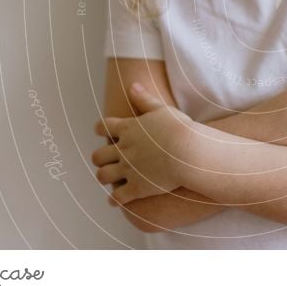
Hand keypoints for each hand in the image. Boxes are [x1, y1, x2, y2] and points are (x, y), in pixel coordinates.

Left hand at [92, 83, 194, 205]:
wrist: (188, 152)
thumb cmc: (179, 129)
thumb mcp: (162, 109)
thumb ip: (145, 99)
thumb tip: (133, 85)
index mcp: (127, 129)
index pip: (102, 127)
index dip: (100, 129)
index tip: (102, 132)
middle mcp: (123, 149)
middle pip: (98, 155)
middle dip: (100, 158)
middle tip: (105, 159)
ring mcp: (128, 169)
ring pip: (103, 176)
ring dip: (104, 177)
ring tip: (107, 179)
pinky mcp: (137, 187)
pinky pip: (117, 197)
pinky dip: (113, 200)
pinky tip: (115, 200)